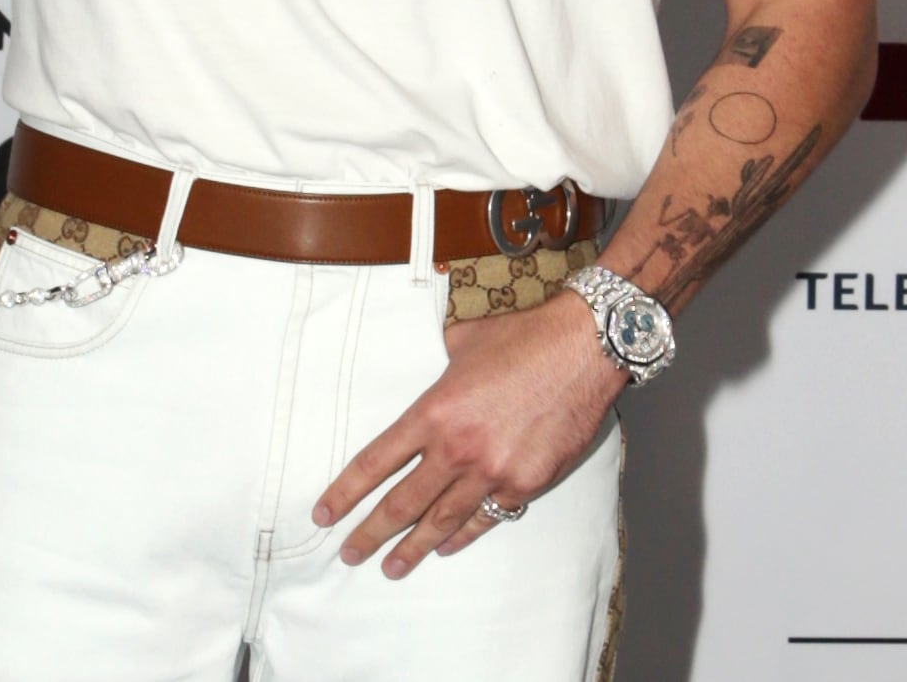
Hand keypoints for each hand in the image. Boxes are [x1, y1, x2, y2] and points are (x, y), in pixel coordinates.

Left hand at [312, 290, 626, 578]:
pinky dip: (463, 536)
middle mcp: (457, 449)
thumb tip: (430, 360)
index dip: (346, 492)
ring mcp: (492, 471)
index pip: (376, 462)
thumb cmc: (523, 338)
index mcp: (433, 412)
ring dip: (413, 547)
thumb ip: (438, 362)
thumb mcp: (463, 342)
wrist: (582, 349)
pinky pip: (486, 518)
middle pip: (402, 503)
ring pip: (442, 520)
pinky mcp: (525, 483)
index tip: (324, 514)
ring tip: (392, 568)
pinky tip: (445, 547)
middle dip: (370, 533)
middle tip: (349, 554)